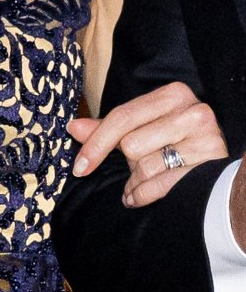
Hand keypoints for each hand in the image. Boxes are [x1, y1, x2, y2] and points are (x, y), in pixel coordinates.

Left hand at [67, 81, 226, 206]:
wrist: (218, 168)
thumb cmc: (172, 141)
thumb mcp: (141, 127)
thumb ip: (107, 128)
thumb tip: (73, 128)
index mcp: (172, 94)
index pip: (122, 117)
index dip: (96, 144)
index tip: (79, 166)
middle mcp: (193, 112)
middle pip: (132, 144)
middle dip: (127, 161)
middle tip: (135, 165)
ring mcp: (207, 138)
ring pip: (145, 166)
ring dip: (134, 181)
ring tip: (136, 184)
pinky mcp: (212, 166)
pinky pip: (162, 185)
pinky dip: (143, 195)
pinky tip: (136, 197)